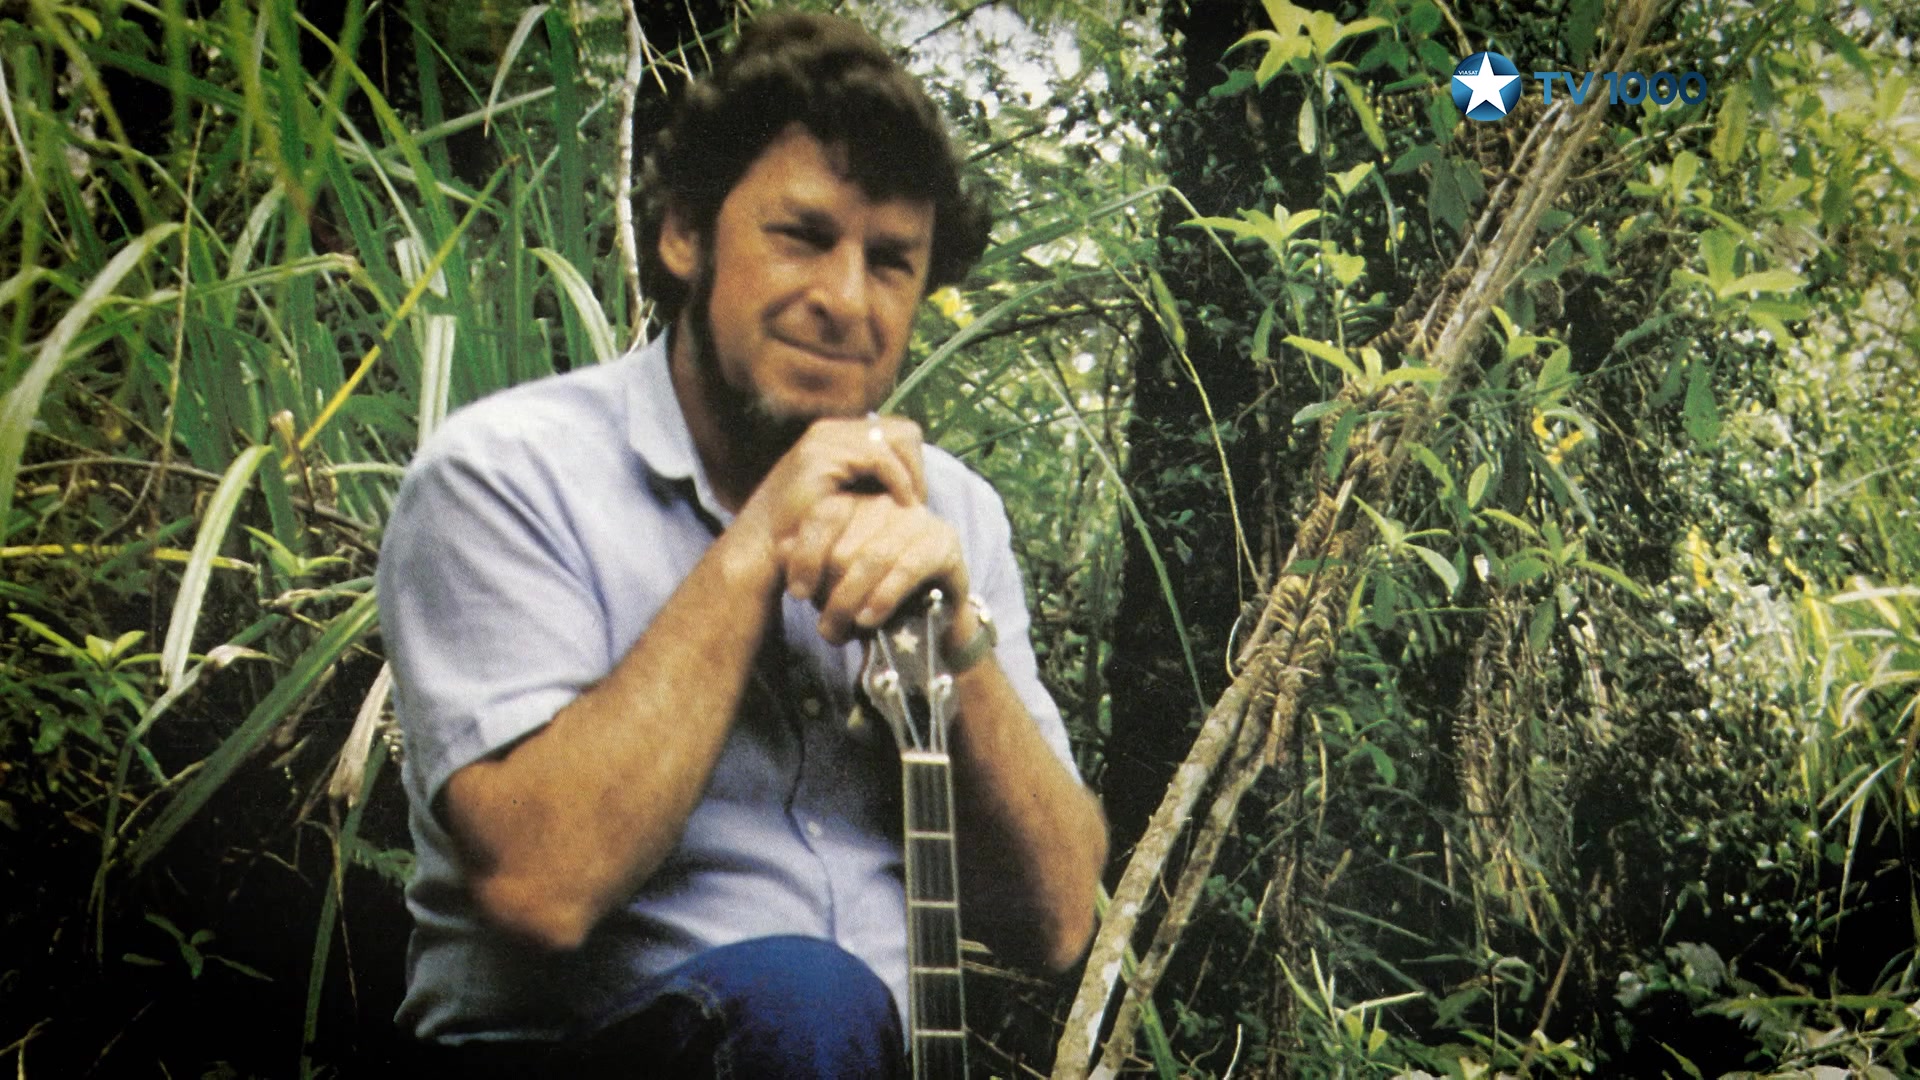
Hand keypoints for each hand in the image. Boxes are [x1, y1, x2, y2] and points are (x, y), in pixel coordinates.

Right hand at [731, 415, 925, 576]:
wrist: (765, 552)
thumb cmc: (808, 538)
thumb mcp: (848, 505)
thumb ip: (873, 488)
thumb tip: (917, 492)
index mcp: (837, 438)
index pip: (897, 433)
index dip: (913, 465)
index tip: (914, 502)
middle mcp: (830, 430)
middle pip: (903, 430)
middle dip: (917, 467)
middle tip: (916, 504)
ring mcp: (824, 439)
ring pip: (898, 438)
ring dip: (911, 475)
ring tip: (911, 507)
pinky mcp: (820, 454)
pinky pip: (880, 457)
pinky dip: (899, 481)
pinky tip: (901, 507)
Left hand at [780, 494, 969, 645]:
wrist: (934, 618)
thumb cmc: (876, 595)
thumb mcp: (837, 580)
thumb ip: (810, 561)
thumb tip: (781, 549)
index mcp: (856, 502)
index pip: (823, 517)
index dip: (806, 556)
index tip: (797, 594)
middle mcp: (886, 504)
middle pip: (845, 545)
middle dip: (830, 594)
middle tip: (826, 627)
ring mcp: (918, 520)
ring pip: (873, 559)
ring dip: (850, 602)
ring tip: (839, 632)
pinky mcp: (944, 544)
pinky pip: (906, 569)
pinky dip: (883, 597)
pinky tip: (869, 620)